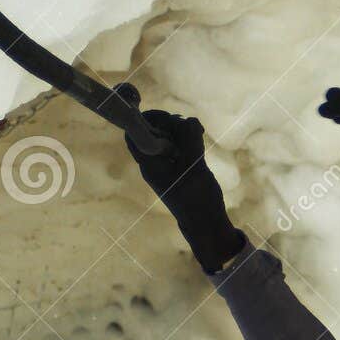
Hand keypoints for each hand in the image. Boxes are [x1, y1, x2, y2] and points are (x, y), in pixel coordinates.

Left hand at [117, 94, 243, 271]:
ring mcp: (166, 162)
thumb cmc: (197, 200)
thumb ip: (190, 142)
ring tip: (197, 134)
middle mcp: (153, 160)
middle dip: (169, 122)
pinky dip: (187, 137)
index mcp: (149, 163)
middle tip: (187, 127)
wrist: (206, 224)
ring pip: (167, 134)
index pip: (134, 132)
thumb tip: (189, 120)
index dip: (145, 118)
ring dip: (181, 129)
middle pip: (152, 129)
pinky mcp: (178, 164)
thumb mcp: (194, 168)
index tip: (165, 115)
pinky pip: (178, 143)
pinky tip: (199, 138)